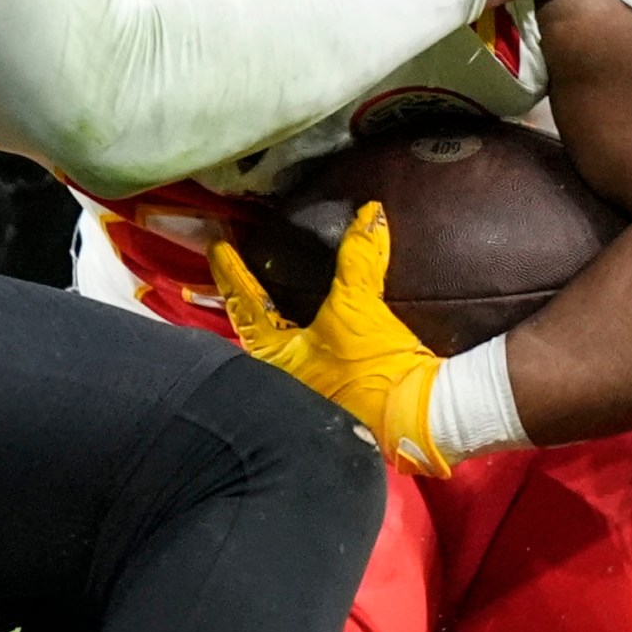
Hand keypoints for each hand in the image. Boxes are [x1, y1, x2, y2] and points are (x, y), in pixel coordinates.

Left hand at [209, 203, 451, 476]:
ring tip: (270, 287)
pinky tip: (312, 318)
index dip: (229, 271)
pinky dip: (304, 326)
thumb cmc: (371, 369)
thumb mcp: (357, 308)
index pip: (243, 302)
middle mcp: (282, 374)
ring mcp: (308, 382)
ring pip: (280, 339)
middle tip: (236, 265)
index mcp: (274, 355)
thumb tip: (369, 214)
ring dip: (274, 313)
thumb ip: (359, 258)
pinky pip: (309, 347)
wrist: (415, 417)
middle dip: (245, 298)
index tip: (217, 244)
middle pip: (253, 325)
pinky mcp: (337, 386)